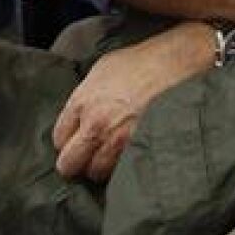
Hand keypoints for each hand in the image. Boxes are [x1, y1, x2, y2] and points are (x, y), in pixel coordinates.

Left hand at [52, 23, 213, 181]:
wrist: (175, 64)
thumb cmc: (141, 62)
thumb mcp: (102, 70)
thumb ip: (84, 96)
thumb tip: (77, 115)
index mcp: (82, 102)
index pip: (59, 139)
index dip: (67, 141)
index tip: (75, 141)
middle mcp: (96, 125)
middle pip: (69, 164)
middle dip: (75, 162)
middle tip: (85, 158)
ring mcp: (118, 140)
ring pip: (96, 173)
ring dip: (100, 167)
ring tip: (109, 156)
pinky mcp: (139, 149)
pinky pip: (120, 171)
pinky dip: (120, 168)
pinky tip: (125, 157)